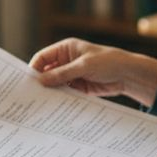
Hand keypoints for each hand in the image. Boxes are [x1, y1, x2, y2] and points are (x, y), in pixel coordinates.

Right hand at [28, 38, 156, 106]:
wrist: (128, 75)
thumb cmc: (108, 62)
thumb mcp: (84, 66)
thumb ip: (62, 73)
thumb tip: (41, 81)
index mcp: (66, 49)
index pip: (43, 58)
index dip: (34, 68)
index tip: (27, 82)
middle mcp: (66, 61)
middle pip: (47, 72)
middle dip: (41, 83)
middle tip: (31, 96)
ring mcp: (72, 75)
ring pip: (55, 85)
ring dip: (50, 93)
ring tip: (41, 104)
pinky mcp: (78, 88)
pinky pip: (65, 94)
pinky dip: (60, 99)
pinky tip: (55, 107)